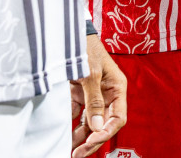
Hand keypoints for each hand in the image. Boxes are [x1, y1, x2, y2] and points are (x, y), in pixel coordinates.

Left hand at [70, 34, 126, 157]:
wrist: (68, 34)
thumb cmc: (86, 48)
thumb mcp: (91, 74)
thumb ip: (94, 101)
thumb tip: (97, 127)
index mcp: (117, 88)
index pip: (117, 118)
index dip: (106, 132)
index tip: (91, 141)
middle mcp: (107, 95)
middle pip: (102, 124)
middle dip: (91, 139)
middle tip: (77, 153)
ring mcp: (92, 96)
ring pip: (89, 123)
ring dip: (80, 136)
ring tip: (68, 150)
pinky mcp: (79, 95)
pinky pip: (77, 115)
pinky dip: (70, 125)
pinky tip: (62, 135)